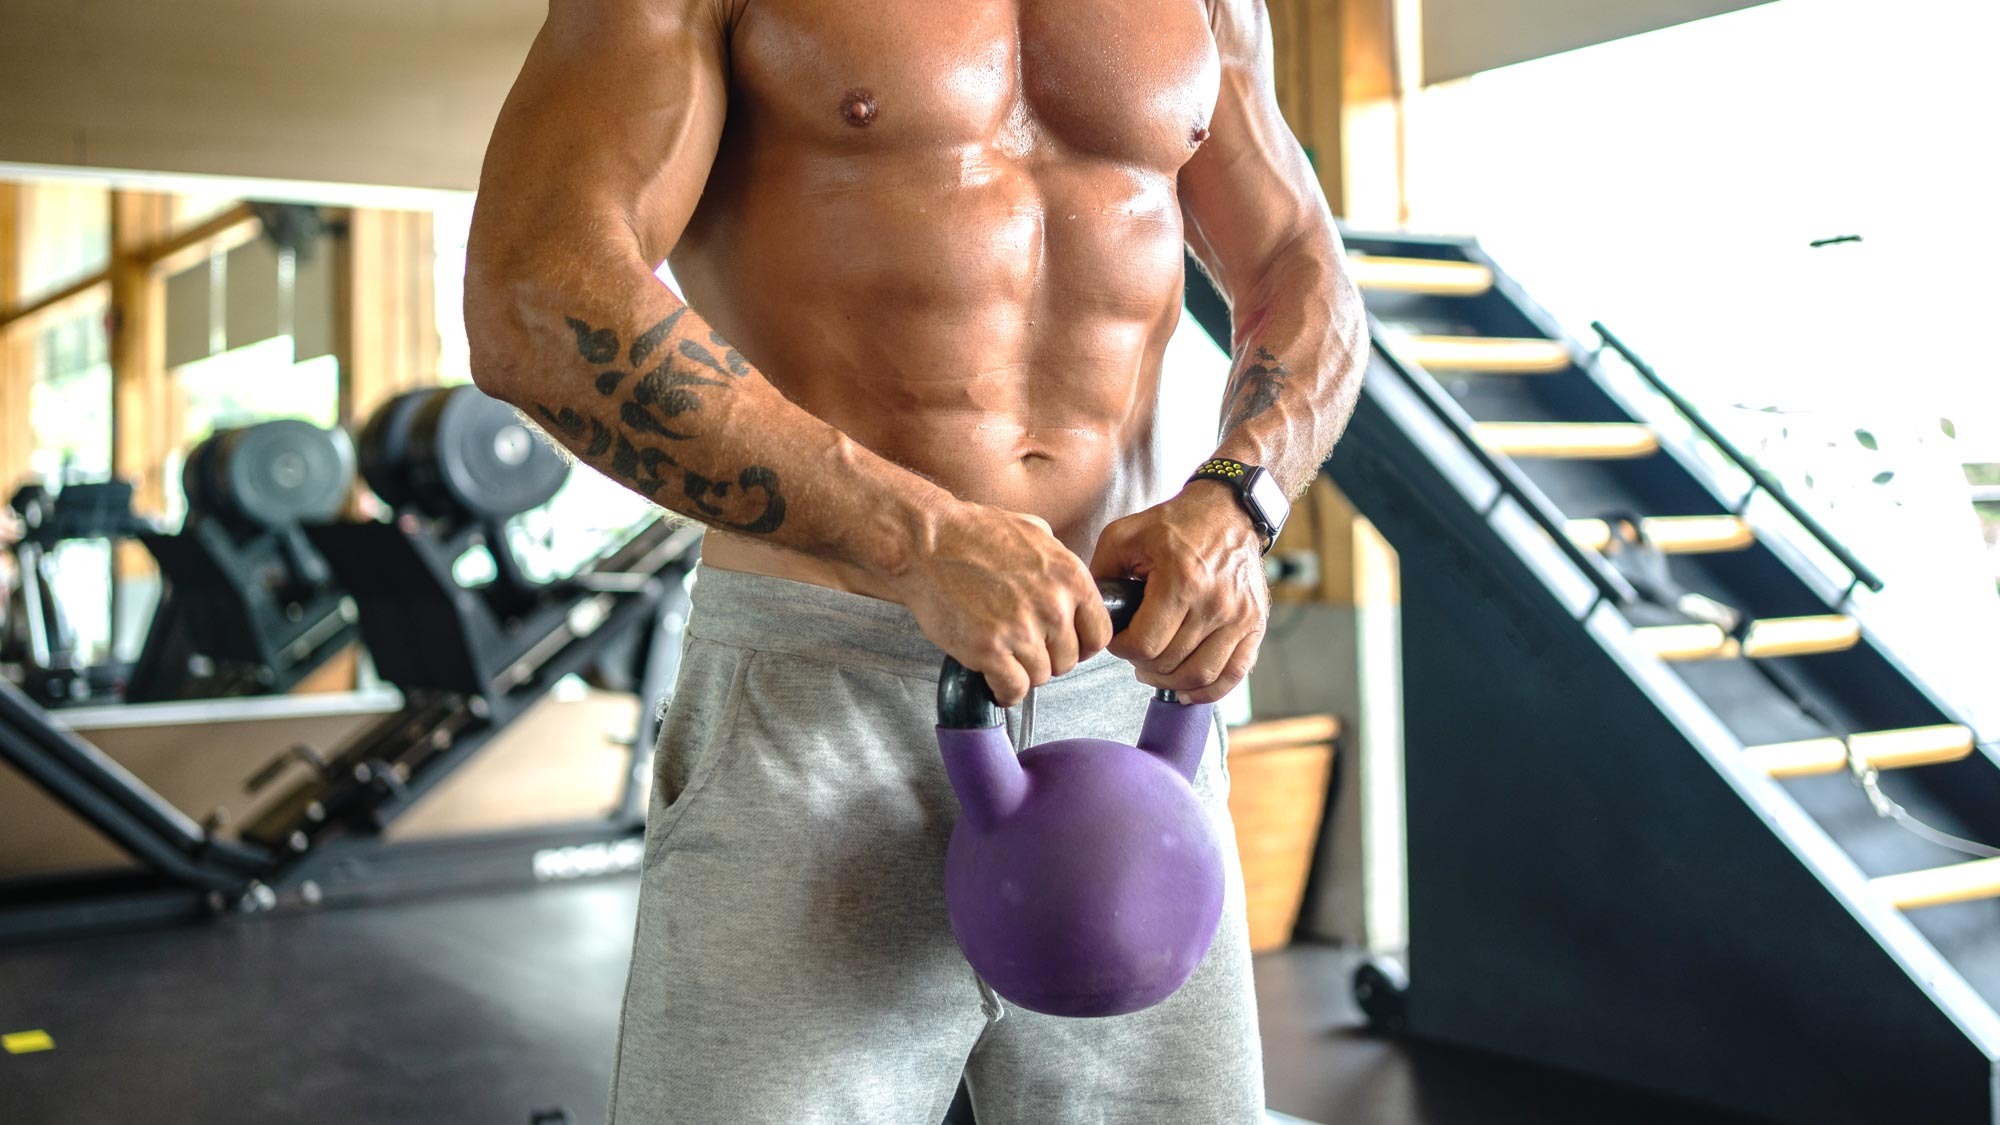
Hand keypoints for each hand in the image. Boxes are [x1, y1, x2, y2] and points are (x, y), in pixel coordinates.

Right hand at [893, 499, 1113, 706]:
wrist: (926, 541)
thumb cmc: (973, 532)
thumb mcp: (1034, 531)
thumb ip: (1058, 562)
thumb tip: (1066, 583)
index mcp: (1070, 577)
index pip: (1099, 634)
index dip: (1080, 644)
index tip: (1062, 645)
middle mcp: (1053, 606)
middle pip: (1068, 660)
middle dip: (1047, 658)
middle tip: (1023, 648)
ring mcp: (1022, 630)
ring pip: (1041, 677)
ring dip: (1022, 672)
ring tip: (1003, 657)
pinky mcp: (990, 650)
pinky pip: (1013, 689)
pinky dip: (1004, 690)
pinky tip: (993, 678)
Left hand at [1088, 483, 1269, 703]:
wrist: (1230, 512)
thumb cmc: (1176, 523)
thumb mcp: (1125, 535)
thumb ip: (1101, 574)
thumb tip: (1090, 611)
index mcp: (1182, 580)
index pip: (1145, 644)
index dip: (1122, 648)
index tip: (1118, 637)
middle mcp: (1215, 602)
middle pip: (1171, 663)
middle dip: (1143, 663)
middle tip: (1135, 651)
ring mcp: (1240, 616)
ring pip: (1200, 675)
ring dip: (1171, 681)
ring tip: (1156, 670)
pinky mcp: (1255, 624)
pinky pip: (1233, 674)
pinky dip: (1209, 690)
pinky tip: (1187, 688)